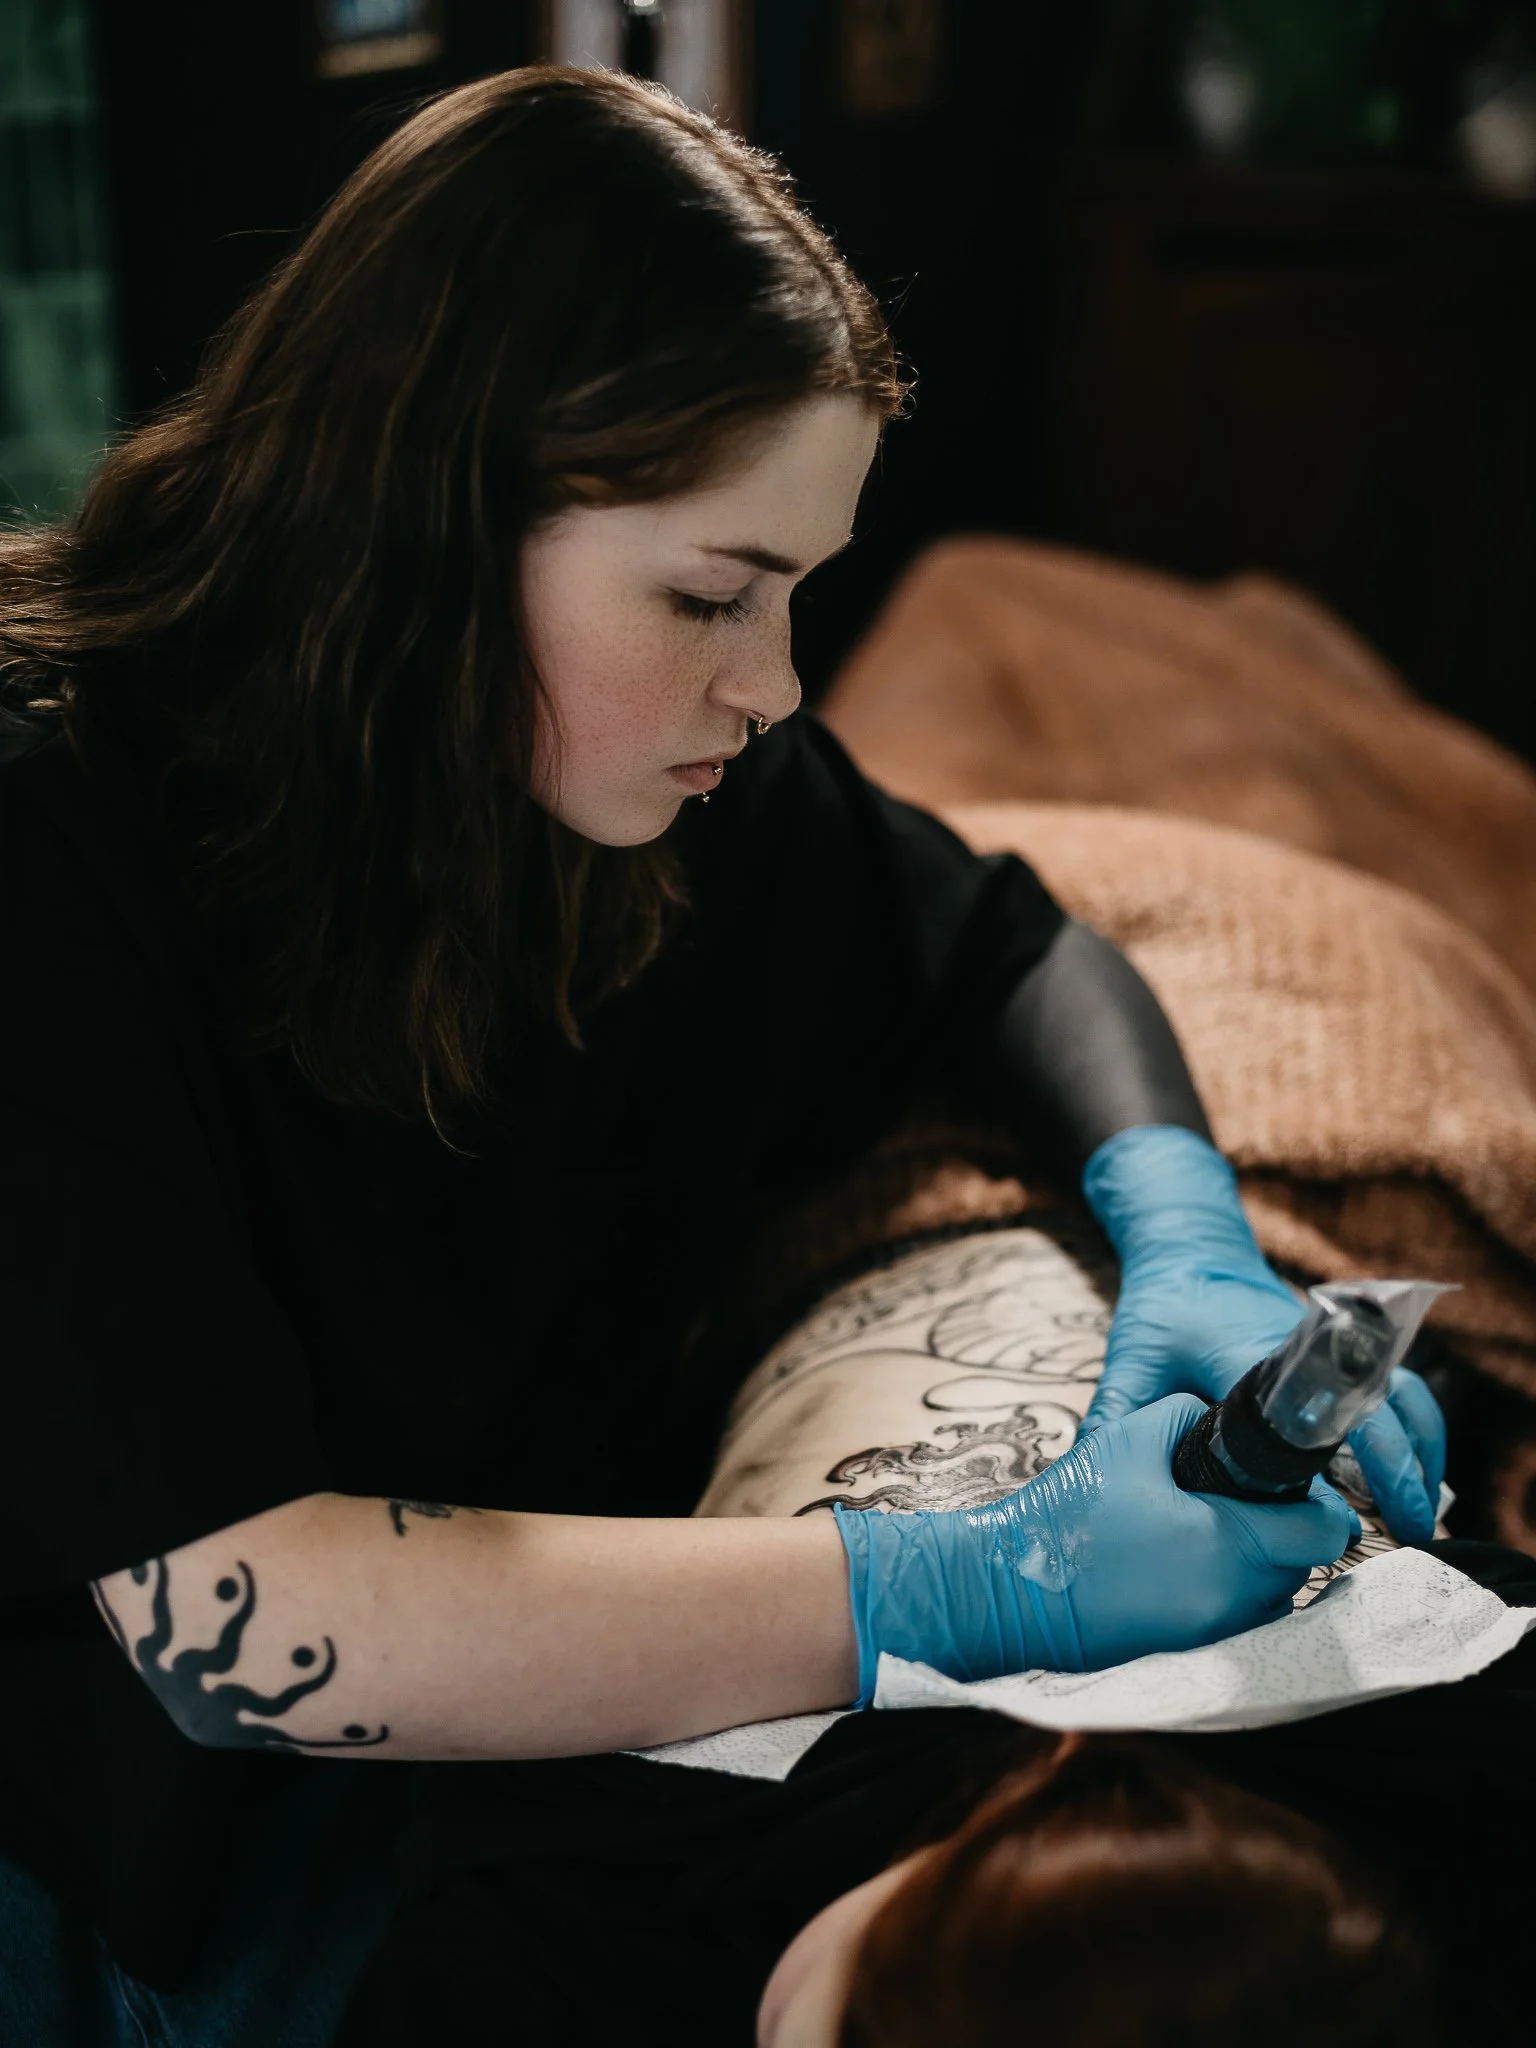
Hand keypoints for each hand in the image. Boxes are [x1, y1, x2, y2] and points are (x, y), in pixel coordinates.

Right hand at [834, 1395, 1358, 1703]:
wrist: (1009, 1589)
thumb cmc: (1072, 1512)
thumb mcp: (1134, 1436)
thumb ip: (1194, 1416)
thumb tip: (1227, 1427)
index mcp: (1233, 1547)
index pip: (1324, 1531)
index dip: (1312, 1500)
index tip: (1283, 1481)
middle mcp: (1238, 1603)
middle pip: (1301, 1565)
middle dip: (1278, 1529)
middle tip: (1228, 1498)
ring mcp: (1216, 1638)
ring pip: (1272, 1596)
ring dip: (1254, 1564)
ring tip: (1198, 1531)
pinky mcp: (1190, 1658)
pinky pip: (1237, 1620)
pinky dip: (1224, 1592)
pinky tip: (1178, 1565)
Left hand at [1079, 1124, 1445, 1543]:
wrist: (1192, 1248)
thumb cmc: (1164, 1305)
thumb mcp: (1134, 1359)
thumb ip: (1120, 1415)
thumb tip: (1095, 1479)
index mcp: (1252, 1354)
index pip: (1306, 1412)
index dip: (1337, 1460)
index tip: (1353, 1511)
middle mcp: (1305, 1350)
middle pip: (1373, 1405)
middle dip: (1398, 1467)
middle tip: (1410, 1528)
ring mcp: (1330, 1348)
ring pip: (1398, 1395)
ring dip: (1419, 1449)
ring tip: (1423, 1511)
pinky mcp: (1341, 1353)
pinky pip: (1395, 1387)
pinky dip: (1415, 1427)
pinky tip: (1418, 1471)